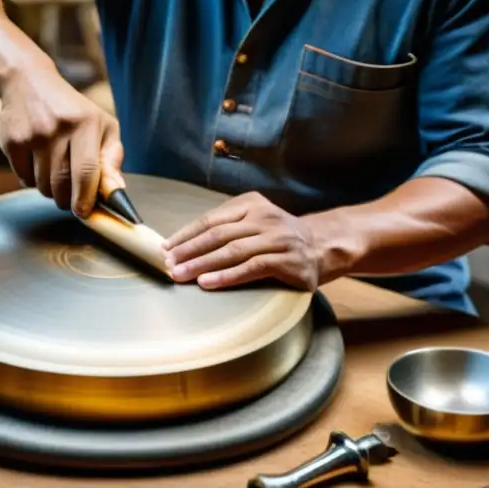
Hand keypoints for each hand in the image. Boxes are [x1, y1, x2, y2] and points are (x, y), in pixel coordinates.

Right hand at [0, 62, 123, 215]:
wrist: (29, 82)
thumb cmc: (74, 111)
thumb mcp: (102, 125)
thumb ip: (112, 157)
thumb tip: (115, 190)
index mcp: (85, 123)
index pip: (86, 172)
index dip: (85, 198)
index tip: (85, 213)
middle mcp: (57, 128)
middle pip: (61, 184)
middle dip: (68, 199)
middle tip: (71, 197)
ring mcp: (31, 135)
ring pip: (42, 186)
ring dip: (50, 190)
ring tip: (55, 172)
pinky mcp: (11, 141)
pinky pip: (23, 179)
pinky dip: (32, 180)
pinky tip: (37, 162)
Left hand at [162, 192, 320, 290]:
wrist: (322, 247)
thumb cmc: (278, 239)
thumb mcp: (254, 224)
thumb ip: (226, 230)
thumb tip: (182, 248)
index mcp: (251, 204)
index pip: (211, 219)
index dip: (186, 235)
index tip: (166, 249)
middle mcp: (264, 217)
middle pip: (218, 235)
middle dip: (189, 251)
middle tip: (169, 265)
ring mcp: (278, 238)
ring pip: (233, 251)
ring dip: (203, 264)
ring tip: (181, 275)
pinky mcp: (287, 260)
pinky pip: (252, 267)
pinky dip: (227, 276)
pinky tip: (209, 283)